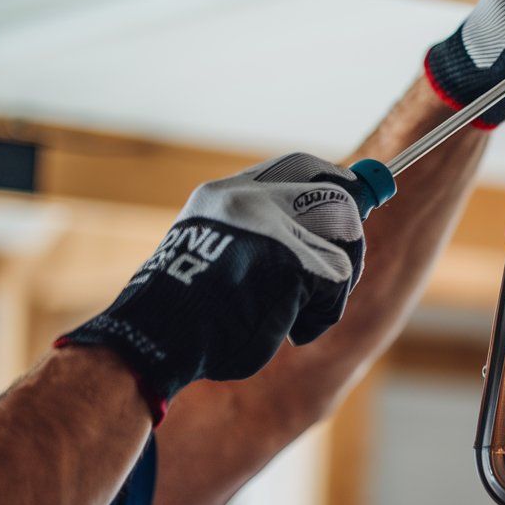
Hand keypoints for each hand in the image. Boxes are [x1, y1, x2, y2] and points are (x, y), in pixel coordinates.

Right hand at [60, 154, 366, 420]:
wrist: (155, 338)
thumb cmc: (184, 315)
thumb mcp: (213, 253)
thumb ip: (254, 236)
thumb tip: (315, 237)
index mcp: (223, 196)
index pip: (297, 167)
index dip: (331, 179)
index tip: (349, 192)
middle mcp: (250, 201)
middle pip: (336, 198)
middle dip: (349, 235)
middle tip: (344, 269)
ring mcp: (273, 228)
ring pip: (343, 243)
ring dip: (331, 285)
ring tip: (296, 311)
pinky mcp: (294, 263)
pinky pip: (338, 282)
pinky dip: (322, 314)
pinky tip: (292, 329)